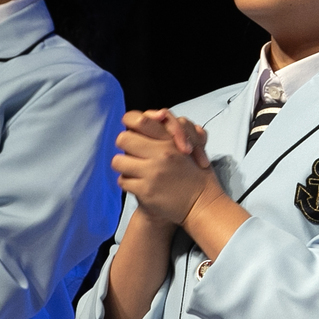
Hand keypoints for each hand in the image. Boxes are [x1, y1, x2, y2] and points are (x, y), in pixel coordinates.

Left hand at [113, 110, 217, 224]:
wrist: (201, 203)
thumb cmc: (195, 174)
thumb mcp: (191, 146)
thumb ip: (173, 131)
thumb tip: (158, 114)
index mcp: (170, 141)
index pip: (138, 120)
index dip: (132, 124)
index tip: (136, 133)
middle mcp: (161, 154)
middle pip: (123, 139)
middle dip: (126, 146)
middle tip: (133, 153)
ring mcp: (152, 173)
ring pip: (118, 161)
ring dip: (124, 165)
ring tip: (134, 170)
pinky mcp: (145, 191)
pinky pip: (123, 181)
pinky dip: (128, 182)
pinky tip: (139, 184)